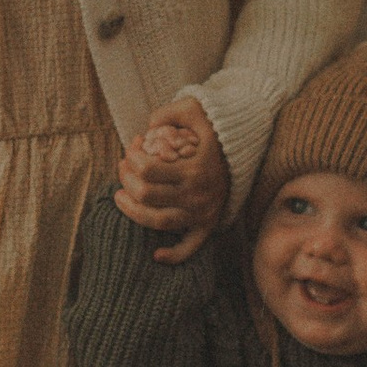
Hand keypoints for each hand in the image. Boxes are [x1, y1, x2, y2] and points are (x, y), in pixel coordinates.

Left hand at [114, 108, 228, 262]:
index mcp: (194, 168)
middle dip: (126, 180)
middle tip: (123, 169)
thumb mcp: (196, 110)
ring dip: (132, 212)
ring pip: (158, 221)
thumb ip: (170, 112)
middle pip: (147, 195)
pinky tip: (155, 255)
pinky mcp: (207, 225)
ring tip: (120, 197)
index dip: (131, 159)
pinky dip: (173, 255)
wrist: (247, 151)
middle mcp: (197, 193)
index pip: (148, 170)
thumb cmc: (215, 129)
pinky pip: (189, 247)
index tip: (130, 149)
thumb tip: (147, 126)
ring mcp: (202, 212)